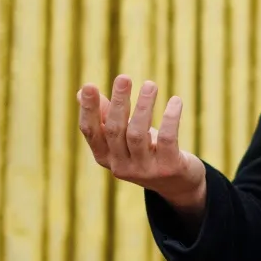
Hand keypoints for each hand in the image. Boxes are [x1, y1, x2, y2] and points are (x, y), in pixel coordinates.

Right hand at [77, 76, 207, 219]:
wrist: (178, 183)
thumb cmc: (147, 152)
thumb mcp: (124, 136)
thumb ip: (105, 116)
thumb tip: (82, 91)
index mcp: (104, 157)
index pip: (90, 132)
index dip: (88, 109)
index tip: (88, 85)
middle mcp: (120, 167)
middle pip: (115, 130)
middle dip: (119, 102)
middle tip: (124, 78)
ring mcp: (144, 170)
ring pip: (138, 134)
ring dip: (144, 106)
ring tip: (150, 85)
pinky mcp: (168, 168)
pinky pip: (167, 139)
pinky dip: (170, 118)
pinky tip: (175, 101)